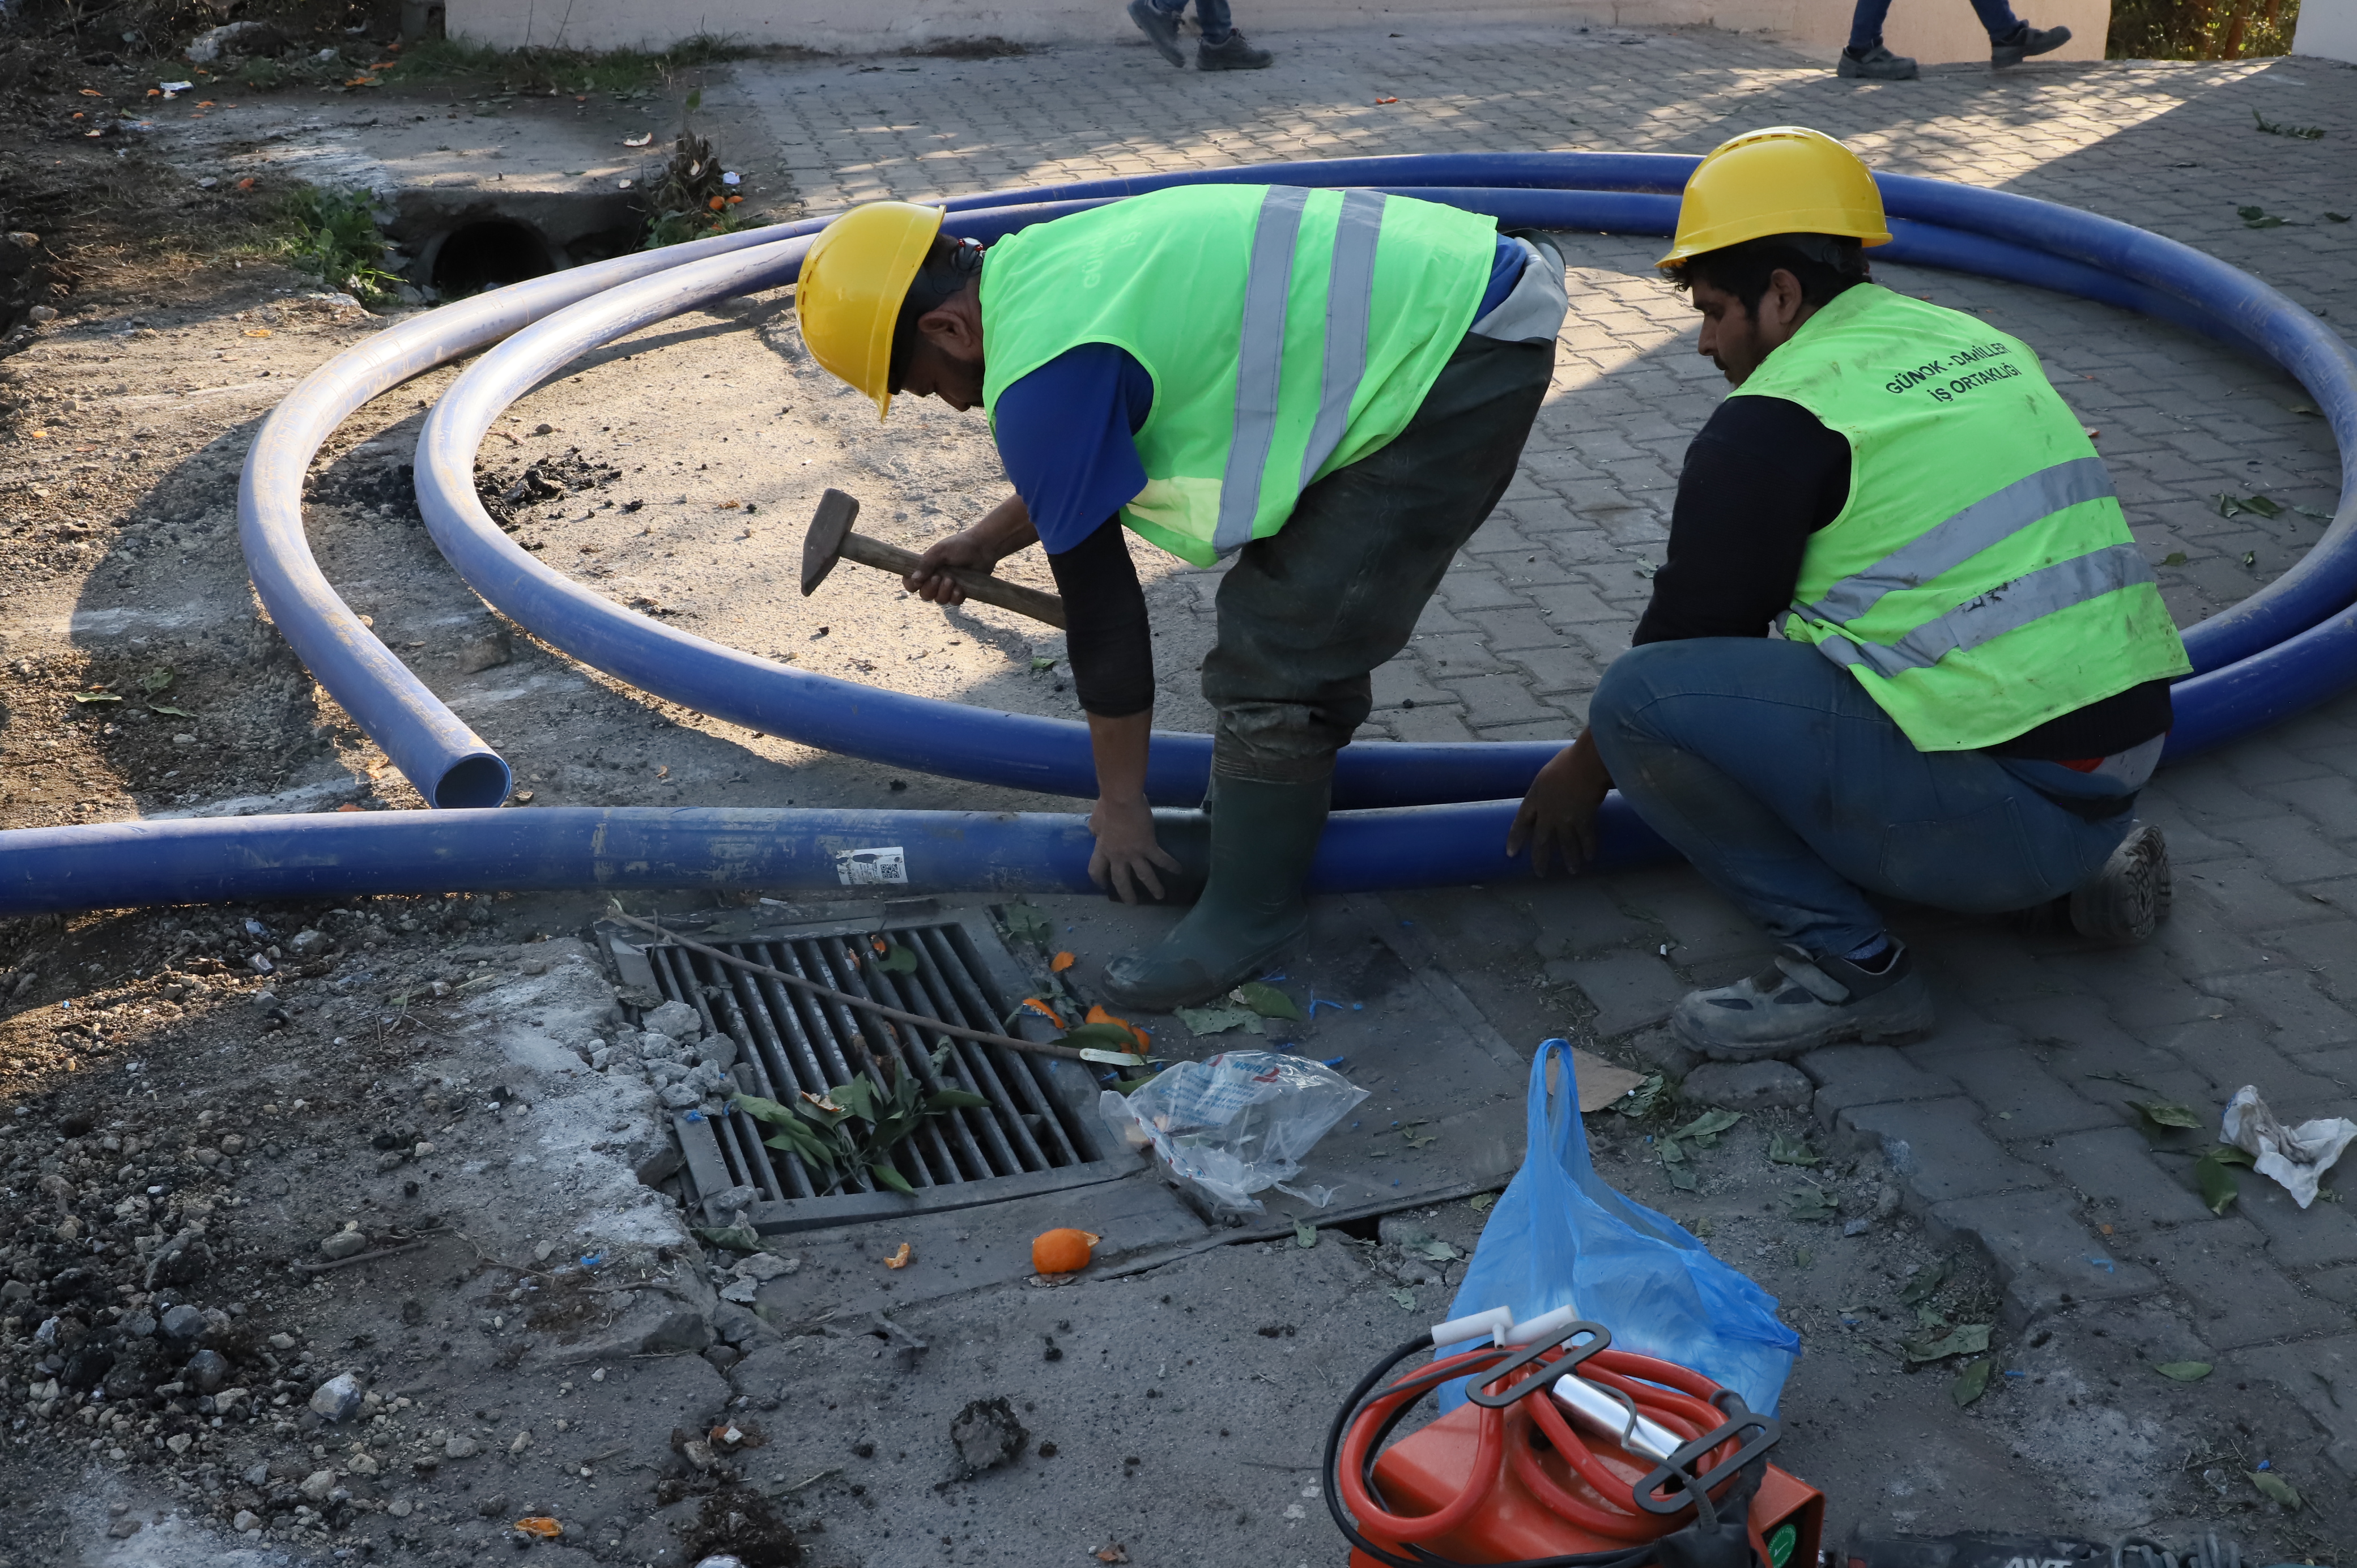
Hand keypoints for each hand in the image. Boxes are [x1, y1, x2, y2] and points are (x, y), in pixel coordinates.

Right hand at [902, 529, 998, 606]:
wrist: (983, 548)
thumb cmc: (960, 546)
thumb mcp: (940, 551)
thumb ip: (926, 564)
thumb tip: (914, 579)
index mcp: (927, 569)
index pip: (911, 582)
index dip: (911, 585)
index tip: (917, 582)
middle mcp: (936, 579)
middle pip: (924, 595)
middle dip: (930, 589)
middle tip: (938, 577)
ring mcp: (949, 587)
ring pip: (939, 600)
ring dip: (944, 592)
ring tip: (952, 580)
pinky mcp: (961, 592)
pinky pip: (954, 602)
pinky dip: (956, 596)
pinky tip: (960, 587)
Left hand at [1088, 793, 1180, 903]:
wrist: (1121, 799)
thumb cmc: (1107, 806)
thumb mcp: (1095, 821)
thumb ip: (1096, 830)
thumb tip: (1096, 833)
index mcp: (1102, 849)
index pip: (1096, 870)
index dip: (1099, 879)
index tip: (1103, 884)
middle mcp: (1118, 856)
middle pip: (1121, 880)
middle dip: (1126, 894)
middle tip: (1132, 903)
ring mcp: (1134, 853)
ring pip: (1144, 876)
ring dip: (1153, 887)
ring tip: (1160, 896)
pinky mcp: (1149, 846)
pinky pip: (1161, 859)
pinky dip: (1171, 865)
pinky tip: (1179, 871)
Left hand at [1506, 732, 1612, 876]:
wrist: (1586, 762)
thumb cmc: (1568, 760)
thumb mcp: (1548, 774)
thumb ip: (1548, 787)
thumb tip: (1554, 791)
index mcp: (1535, 797)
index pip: (1520, 822)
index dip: (1515, 838)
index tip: (1510, 853)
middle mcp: (1547, 812)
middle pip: (1541, 840)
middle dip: (1540, 858)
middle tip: (1540, 873)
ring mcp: (1565, 818)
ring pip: (1565, 844)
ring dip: (1569, 859)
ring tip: (1572, 871)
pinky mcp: (1584, 819)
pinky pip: (1586, 838)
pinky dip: (1588, 848)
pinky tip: (1590, 857)